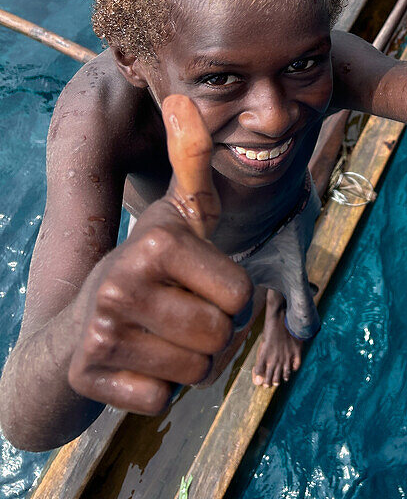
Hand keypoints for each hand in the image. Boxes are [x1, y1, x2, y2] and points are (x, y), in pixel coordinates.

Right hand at [67, 95, 252, 413]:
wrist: (71, 334)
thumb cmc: (146, 270)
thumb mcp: (174, 215)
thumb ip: (192, 162)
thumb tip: (187, 97)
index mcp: (157, 240)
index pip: (242, 295)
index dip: (232, 300)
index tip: (198, 287)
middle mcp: (123, 280)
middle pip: (223, 337)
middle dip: (213, 336)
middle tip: (179, 319)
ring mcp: (102, 330)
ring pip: (198, 373)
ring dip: (188, 365)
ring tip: (159, 339)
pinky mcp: (90, 375)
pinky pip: (162, 401)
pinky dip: (156, 392)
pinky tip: (136, 365)